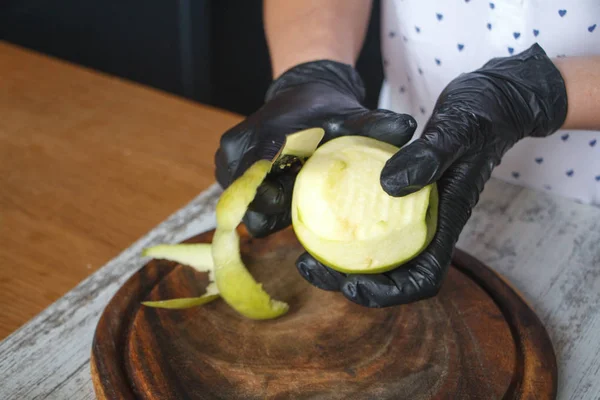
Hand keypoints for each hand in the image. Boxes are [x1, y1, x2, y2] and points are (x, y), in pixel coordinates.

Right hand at [215, 60, 416, 237]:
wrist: (301, 95)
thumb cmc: (326, 110)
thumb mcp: (351, 116)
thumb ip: (375, 124)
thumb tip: (406, 127)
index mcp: (264, 136)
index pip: (260, 176)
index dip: (276, 199)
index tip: (294, 206)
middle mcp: (237, 150)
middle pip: (248, 198)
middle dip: (274, 209)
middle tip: (300, 207)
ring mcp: (228, 163)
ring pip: (244, 205)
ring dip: (269, 210)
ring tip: (295, 203)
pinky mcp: (228, 173)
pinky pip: (243, 202)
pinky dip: (265, 204)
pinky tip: (286, 198)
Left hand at [297, 43, 567, 306]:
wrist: (490, 102)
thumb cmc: (482, 115)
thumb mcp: (457, 130)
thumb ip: (429, 157)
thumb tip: (388, 185)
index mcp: (446, 221)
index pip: (423, 279)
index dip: (388, 293)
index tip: (352, 286)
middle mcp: (427, 224)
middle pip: (389, 273)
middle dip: (348, 280)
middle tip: (307, 265)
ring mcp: (414, 211)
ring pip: (375, 251)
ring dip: (339, 259)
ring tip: (302, 251)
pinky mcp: (402, 193)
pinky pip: (370, 219)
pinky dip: (344, 226)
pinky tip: (316, 213)